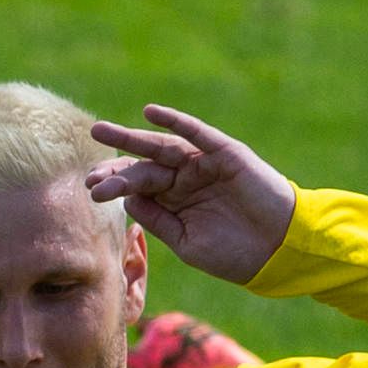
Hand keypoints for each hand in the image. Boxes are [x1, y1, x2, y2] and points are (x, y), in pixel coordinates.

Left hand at [86, 105, 297, 285]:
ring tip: (103, 131)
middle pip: (143, 166)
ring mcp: (204, 164)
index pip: (138, 187)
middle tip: (90, 170)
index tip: (92, 190)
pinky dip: (174, 121)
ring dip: (132, 138)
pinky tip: (149, 114)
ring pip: (161, 147)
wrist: (278, 251)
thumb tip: (127, 200)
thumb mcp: (186, 242)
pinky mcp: (224, 153)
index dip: (115, 185)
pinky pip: (196, 133)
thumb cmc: (235, 253)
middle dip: (116, 168)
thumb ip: (158, 219)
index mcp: (176, 201)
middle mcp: (186, 179)